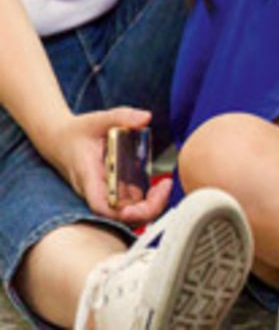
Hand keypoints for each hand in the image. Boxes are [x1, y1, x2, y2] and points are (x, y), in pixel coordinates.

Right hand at [43, 108, 172, 225]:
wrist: (59, 140)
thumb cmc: (78, 132)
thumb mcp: (99, 119)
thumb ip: (122, 116)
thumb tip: (146, 117)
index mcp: (89, 176)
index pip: (101, 205)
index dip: (120, 213)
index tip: (139, 205)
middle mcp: (94, 190)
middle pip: (118, 215)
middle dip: (145, 209)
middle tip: (164, 187)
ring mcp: (102, 193)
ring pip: (125, 212)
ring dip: (148, 204)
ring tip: (164, 185)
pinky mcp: (110, 191)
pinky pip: (128, 204)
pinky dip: (145, 199)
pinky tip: (158, 185)